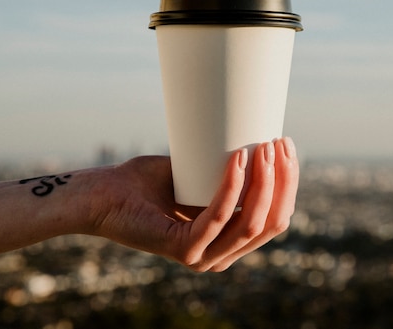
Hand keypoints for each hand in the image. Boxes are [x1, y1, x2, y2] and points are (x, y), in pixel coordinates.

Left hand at [87, 137, 298, 271]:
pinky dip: (231, 187)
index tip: (285, 144)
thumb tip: (250, 135)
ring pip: (250, 224)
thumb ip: (223, 166)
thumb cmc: (146, 182)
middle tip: (278, 142)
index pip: (275, 218)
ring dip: (264, 183)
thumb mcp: (197, 172)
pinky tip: (237, 159)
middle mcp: (221, 255)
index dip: (288, 183)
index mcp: (228, 240)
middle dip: (283, 181)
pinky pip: (218, 217)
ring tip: (262, 147)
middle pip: (270, 223)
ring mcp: (203, 256)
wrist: (103, 195)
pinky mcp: (183, 249)